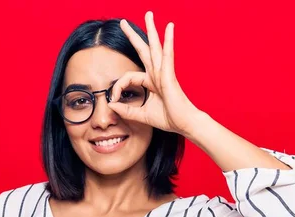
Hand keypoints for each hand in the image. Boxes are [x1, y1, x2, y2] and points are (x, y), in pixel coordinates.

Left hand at [108, 11, 202, 136]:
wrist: (184, 123)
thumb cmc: (168, 118)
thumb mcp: (141, 115)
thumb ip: (126, 110)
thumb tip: (110, 105)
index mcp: (151, 81)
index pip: (128, 77)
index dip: (118, 87)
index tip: (112, 99)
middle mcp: (157, 73)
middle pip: (144, 50)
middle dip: (133, 35)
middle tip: (123, 22)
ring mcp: (163, 72)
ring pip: (155, 46)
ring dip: (152, 29)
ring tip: (149, 14)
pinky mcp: (169, 74)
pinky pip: (167, 55)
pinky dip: (168, 41)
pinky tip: (169, 27)